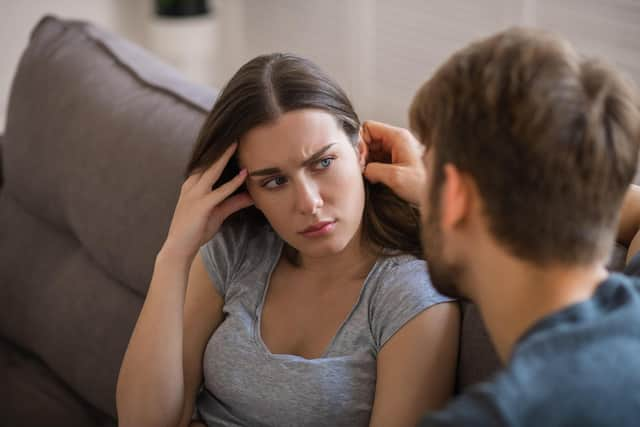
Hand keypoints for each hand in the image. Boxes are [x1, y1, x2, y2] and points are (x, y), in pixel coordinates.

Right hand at [161, 143, 253, 261]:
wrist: (178, 249)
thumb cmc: (195, 231)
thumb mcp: (217, 213)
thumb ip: (233, 202)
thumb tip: (251, 196)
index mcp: (192, 186)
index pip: (206, 164)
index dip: (218, 152)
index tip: (230, 139)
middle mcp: (191, 186)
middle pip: (208, 162)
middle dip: (221, 148)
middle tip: (235, 133)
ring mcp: (195, 195)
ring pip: (213, 171)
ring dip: (225, 157)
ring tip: (238, 143)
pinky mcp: (201, 206)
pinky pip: (220, 192)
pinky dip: (233, 183)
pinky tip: (244, 175)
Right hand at [361, 120, 424, 205]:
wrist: (439, 195)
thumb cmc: (423, 185)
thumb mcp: (395, 177)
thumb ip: (373, 169)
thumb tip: (363, 169)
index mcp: (398, 137)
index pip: (368, 127)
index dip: (360, 141)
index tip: (361, 158)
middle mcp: (398, 140)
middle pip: (370, 139)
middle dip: (363, 153)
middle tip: (363, 169)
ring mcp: (398, 150)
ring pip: (373, 150)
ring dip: (368, 162)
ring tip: (370, 176)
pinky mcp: (399, 161)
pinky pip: (379, 160)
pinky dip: (374, 168)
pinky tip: (376, 179)